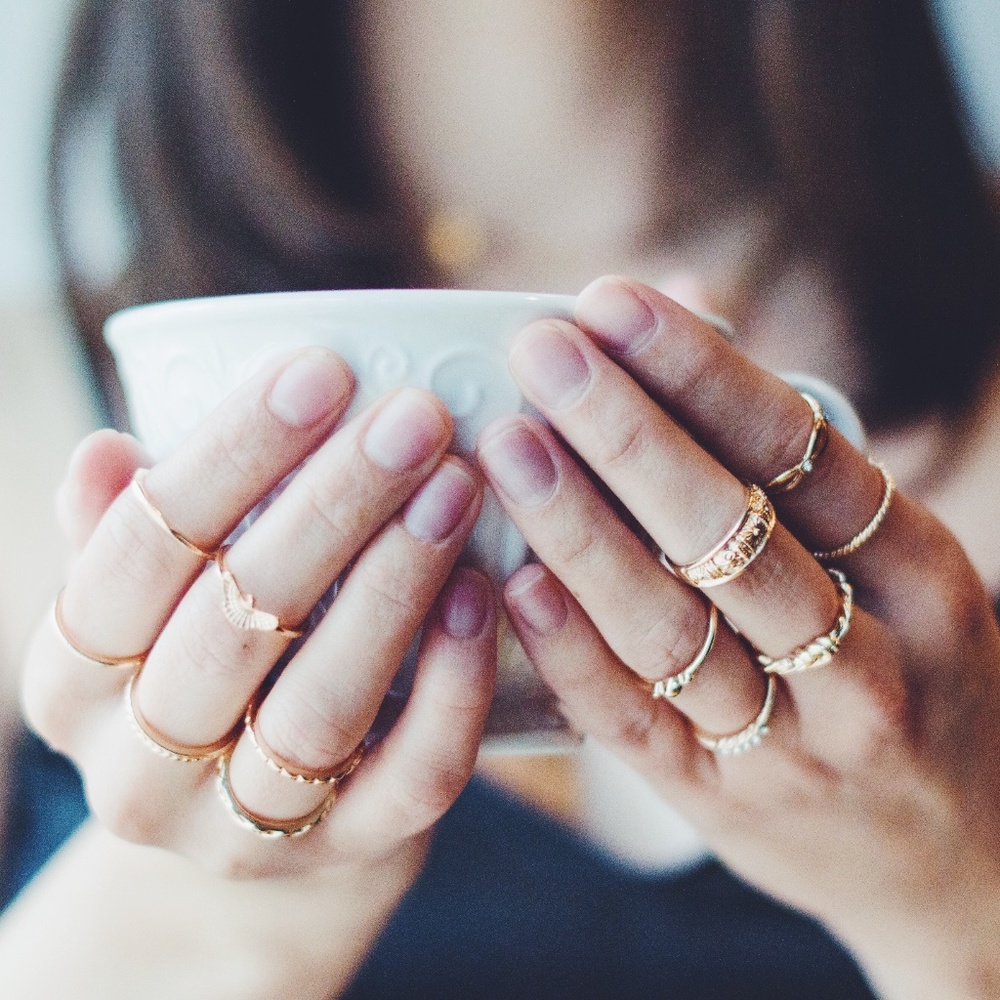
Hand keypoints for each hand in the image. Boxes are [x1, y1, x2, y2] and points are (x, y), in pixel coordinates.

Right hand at [23, 348, 495, 889]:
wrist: (258, 811)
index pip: (137, 554)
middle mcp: (140, 767)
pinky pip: (414, 776)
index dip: (229, 456)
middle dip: (332, 507)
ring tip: (458, 484)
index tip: (321, 369)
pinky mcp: (350, 851)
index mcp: (73, 678)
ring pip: (323, 703)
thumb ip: (130, 529)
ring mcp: (245, 827)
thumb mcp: (154, 600)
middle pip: (232, 625)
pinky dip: (455, 683)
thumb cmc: (210, 660)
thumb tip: (105, 451)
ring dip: (396, 583)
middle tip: (417, 417)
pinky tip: (485, 592)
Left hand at [477, 277, 999, 999]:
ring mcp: (797, 745)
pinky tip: (514, 582)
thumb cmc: (906, 673)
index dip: (702, 372)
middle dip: (626, 433)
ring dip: (581, 530)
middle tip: (540, 353)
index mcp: (921, 572)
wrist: (958, 859)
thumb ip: (788, 459)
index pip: (805, 452)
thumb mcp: (890, 566)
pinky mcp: (724, 806)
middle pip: (732, 533)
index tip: (613, 302)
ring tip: (508, 447)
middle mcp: (870, 659)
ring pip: (674, 628)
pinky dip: (572, 651)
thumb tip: (685, 308)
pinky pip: (636, 723)